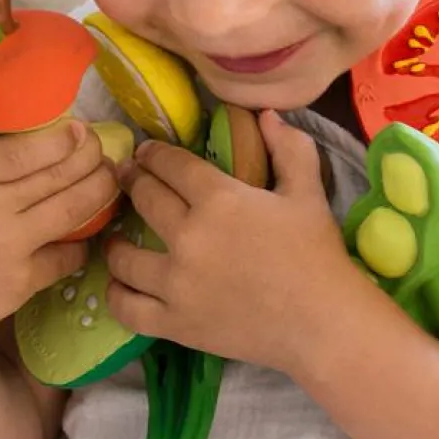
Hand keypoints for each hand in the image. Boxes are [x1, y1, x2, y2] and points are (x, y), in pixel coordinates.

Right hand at [0, 121, 118, 368]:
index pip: (27, 147)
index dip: (63, 137)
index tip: (80, 130)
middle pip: (60, 172)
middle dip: (92, 158)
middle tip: (105, 152)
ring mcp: (7, 244)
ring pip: (74, 207)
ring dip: (102, 190)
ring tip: (111, 180)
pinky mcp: (20, 280)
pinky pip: (67, 253)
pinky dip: (82, 241)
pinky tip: (86, 232)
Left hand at [105, 111, 357, 373]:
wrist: (323, 322)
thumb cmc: (316, 254)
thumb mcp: (308, 192)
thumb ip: (288, 148)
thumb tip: (266, 115)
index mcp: (219, 199)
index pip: (171, 165)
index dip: (153, 154)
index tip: (144, 152)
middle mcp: (189, 237)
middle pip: (144, 199)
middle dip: (132, 182)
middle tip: (126, 178)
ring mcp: (177, 283)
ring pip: (124, 257)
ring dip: (115, 242)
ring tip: (115, 238)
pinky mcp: (175, 323)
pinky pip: (127, 308)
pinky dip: (116, 295)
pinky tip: (119, 284)